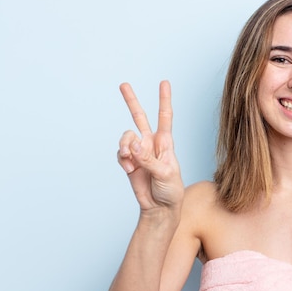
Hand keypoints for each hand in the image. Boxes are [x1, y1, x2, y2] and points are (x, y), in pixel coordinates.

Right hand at [117, 81, 183, 213]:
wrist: (160, 208)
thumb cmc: (170, 190)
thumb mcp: (165, 174)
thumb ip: (148, 159)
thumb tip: (133, 144)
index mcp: (166, 143)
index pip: (165, 116)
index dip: (164, 99)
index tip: (164, 82)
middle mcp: (151, 144)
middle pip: (140, 117)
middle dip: (131, 101)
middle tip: (123, 84)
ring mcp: (139, 152)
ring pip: (126, 138)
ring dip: (125, 147)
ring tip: (130, 161)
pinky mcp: (129, 162)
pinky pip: (120, 153)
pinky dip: (123, 160)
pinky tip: (130, 170)